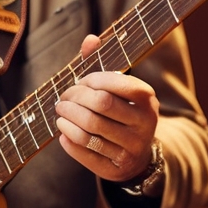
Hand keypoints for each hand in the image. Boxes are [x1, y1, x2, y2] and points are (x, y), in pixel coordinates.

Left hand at [55, 34, 159, 182]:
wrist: (138, 155)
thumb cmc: (123, 112)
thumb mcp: (120, 88)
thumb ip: (104, 62)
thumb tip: (90, 39)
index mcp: (147, 99)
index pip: (115, 83)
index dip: (90, 80)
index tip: (79, 82)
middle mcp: (144, 124)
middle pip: (100, 105)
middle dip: (74, 98)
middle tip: (62, 98)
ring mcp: (131, 148)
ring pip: (90, 130)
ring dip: (67, 118)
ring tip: (60, 112)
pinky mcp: (116, 168)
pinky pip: (85, 152)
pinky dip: (68, 139)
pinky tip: (63, 132)